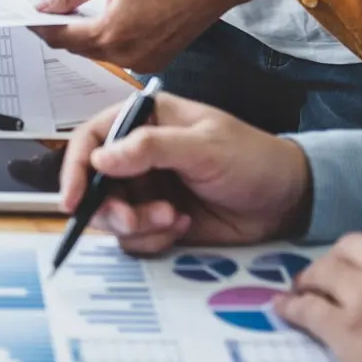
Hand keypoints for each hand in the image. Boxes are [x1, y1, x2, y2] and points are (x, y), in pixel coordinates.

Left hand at [31, 0, 315, 72]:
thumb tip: (46, 3)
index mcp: (109, 34)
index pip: (61, 38)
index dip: (42, 28)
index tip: (30, 19)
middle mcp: (123, 55)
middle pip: (78, 48)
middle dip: (64, 31)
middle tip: (53, 12)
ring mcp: (141, 62)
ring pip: (100, 53)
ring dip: (88, 36)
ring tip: (84, 13)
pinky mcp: (155, 61)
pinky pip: (121, 55)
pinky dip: (111, 41)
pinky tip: (113, 20)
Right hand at [60, 93, 311, 253]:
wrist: (288, 201)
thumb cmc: (251, 159)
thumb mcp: (204, 146)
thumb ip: (151, 148)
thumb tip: (100, 159)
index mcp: (142, 122)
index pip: (91, 139)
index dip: (74, 168)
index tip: (73, 199)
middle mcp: (135, 155)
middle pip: (93, 184)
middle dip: (111, 208)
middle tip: (136, 220)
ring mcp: (144, 189)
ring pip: (110, 215)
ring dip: (138, 225)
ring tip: (175, 221)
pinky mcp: (155, 219)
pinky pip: (132, 237)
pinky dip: (152, 239)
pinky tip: (183, 228)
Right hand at [277, 233, 361, 361]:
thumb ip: (346, 347)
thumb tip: (326, 329)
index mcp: (354, 329)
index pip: (305, 309)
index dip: (289, 306)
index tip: (281, 304)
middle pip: (322, 269)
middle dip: (308, 279)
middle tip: (308, 287)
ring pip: (355, 245)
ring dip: (345, 258)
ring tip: (348, 269)